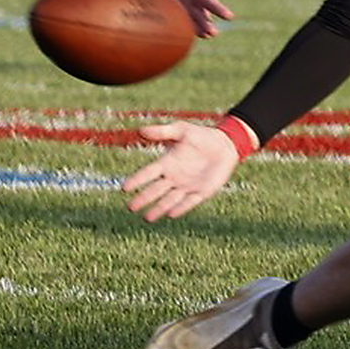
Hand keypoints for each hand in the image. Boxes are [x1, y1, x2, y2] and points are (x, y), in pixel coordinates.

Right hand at [122, 121, 242, 220]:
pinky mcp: (201, 192)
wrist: (225, 144)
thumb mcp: (181, 130)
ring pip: (169, 200)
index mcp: (167, 162)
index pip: (148, 173)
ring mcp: (187, 186)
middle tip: (131, 207)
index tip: (124, 188)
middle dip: (143, 198)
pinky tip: (172, 214)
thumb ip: (162, 131)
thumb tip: (141, 130)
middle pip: (155, 190)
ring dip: (159, 209)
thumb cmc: (201, 135)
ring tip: (147, 218)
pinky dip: (181, 207)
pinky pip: (189, 202)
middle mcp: (174, 177)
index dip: (137, 180)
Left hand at [132, 0, 232, 36]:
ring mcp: (185, 5)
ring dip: (207, 24)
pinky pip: (188, 24)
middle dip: (217, 9)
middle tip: (229, 16)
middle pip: (206, 1)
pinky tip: (203, 36)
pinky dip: (195, 30)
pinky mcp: (177, 16)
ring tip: (213, 33)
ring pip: (200, 15)